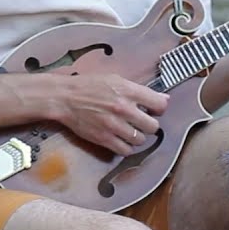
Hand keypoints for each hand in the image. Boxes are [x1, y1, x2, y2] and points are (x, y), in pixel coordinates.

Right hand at [47, 72, 168, 155]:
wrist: (64, 98)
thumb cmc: (88, 86)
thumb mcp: (114, 79)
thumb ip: (138, 90)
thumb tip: (164, 99)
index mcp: (128, 91)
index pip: (159, 105)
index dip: (159, 108)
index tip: (153, 110)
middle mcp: (123, 108)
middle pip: (153, 126)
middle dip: (149, 124)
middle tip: (140, 122)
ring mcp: (114, 125)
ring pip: (140, 140)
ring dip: (137, 136)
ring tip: (128, 131)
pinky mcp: (104, 139)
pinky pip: (125, 150)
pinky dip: (126, 147)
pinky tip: (121, 139)